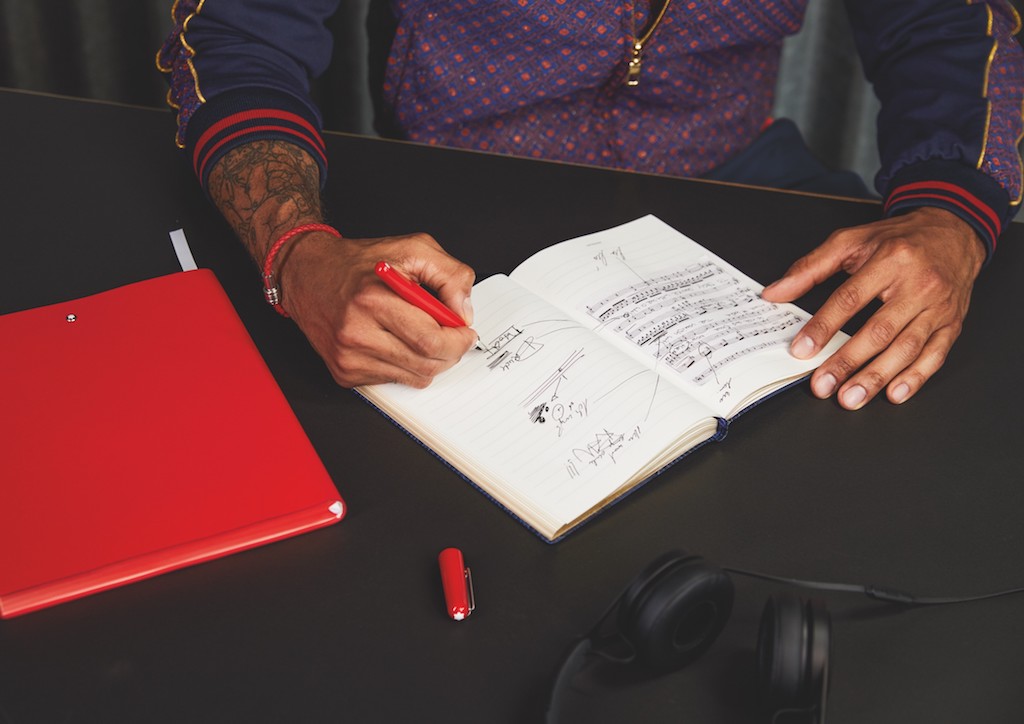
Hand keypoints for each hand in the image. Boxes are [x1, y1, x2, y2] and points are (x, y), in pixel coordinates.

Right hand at [277, 229, 478, 387]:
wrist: (307, 272)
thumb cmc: (358, 262)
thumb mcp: (413, 248)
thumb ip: (450, 275)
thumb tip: (463, 312)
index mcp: (373, 300)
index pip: (431, 340)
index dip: (458, 341)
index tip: (466, 333)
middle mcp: (356, 332)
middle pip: (426, 363)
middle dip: (450, 353)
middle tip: (454, 338)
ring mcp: (347, 357)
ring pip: (414, 377)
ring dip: (429, 360)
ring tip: (422, 334)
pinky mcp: (343, 372)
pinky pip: (393, 381)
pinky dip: (406, 366)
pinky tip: (396, 342)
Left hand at [760, 207, 985, 408]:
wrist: (952, 233)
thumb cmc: (899, 240)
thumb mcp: (851, 241)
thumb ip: (810, 267)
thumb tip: (774, 293)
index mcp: (891, 260)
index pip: (851, 298)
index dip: (824, 326)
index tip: (802, 350)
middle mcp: (918, 284)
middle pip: (879, 330)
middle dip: (848, 362)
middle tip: (823, 385)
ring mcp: (939, 307)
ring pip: (907, 347)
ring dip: (877, 377)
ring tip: (850, 397)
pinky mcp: (953, 324)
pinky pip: (936, 355)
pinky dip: (915, 378)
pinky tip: (894, 393)